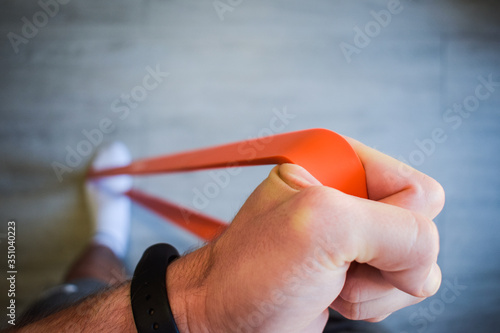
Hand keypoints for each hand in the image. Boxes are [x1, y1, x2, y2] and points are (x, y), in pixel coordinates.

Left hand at [167, 137, 444, 332]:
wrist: (227, 318)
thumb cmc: (252, 272)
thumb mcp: (322, 227)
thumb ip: (395, 229)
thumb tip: (424, 262)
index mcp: (340, 164)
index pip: (418, 190)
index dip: (394, 224)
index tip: (349, 240)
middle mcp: (351, 195)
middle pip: (421, 227)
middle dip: (386, 259)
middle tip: (336, 262)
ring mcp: (356, 235)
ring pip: (416, 262)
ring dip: (377, 286)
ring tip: (330, 280)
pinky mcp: (358, 268)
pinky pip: (401, 286)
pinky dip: (373, 302)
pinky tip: (334, 295)